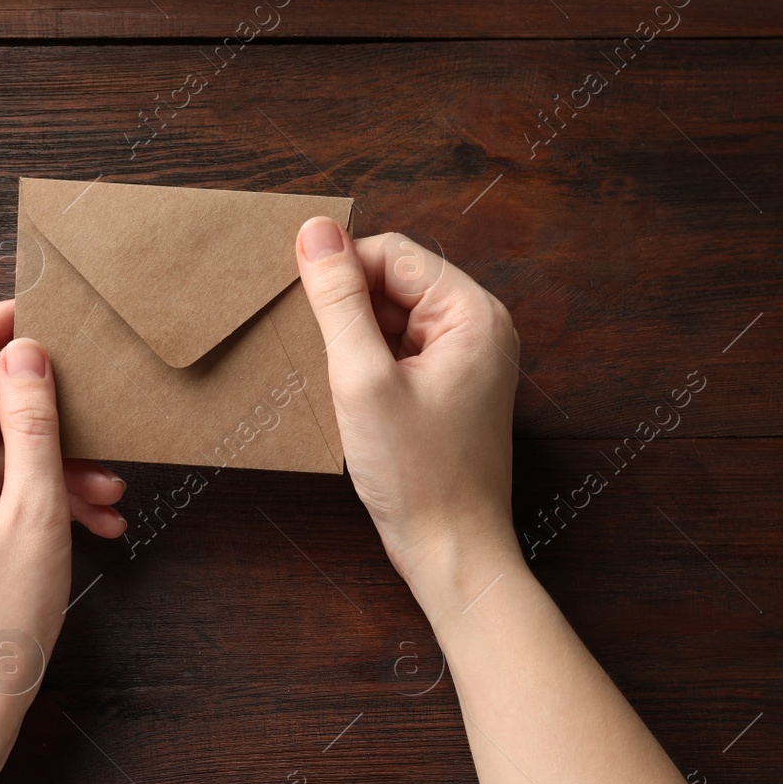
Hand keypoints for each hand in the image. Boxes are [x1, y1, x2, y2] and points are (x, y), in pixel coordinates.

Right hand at [293, 218, 521, 585]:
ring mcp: (465, 359)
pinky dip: (366, 366)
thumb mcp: (362, 380)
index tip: (305, 312)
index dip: (342, 273)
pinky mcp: (448, 388)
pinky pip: (397, 351)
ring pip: (390, 317)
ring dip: (354, 341)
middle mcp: (478, 327)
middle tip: (325, 358)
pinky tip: (353, 399)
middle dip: (348, 311)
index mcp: (472, 313)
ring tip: (343, 386)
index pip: (392, 253)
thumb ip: (338, 301)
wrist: (452, 552)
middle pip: (393, 281)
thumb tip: (315, 231)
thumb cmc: (418, 476)